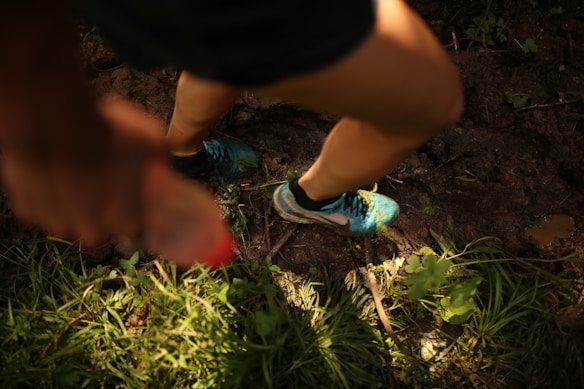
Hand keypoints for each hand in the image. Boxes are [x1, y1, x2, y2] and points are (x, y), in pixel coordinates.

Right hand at [1, 96, 165, 244]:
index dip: (138, 209)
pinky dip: (50, 193)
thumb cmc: (112, 132)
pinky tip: (55, 170)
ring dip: (77, 201)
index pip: (140, 228)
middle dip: (106, 206)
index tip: (135, 192)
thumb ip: (162, 161)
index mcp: (130, 224)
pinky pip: (44, 206)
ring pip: (72, 217)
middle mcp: (95, 233)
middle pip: (104, 226)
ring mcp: (60, 225)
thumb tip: (165, 163)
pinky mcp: (31, 212)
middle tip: (104, 178)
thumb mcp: (154, 139)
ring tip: (79, 171)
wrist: (57, 123)